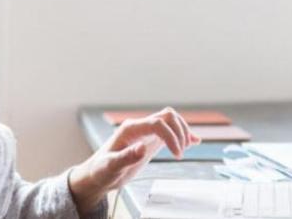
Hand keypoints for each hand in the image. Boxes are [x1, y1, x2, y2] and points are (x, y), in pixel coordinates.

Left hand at [68, 107, 199, 214]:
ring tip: (187, 147)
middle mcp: (139, 126)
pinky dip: (182, 134)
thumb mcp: (111, 167)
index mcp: (130, 129)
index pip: (157, 123)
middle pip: (167, 116)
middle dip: (180, 131)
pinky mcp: (150, 140)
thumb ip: (126, 157)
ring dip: (183, 130)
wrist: (98, 175)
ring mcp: (146, 132)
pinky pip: (169, 131)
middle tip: (182, 152)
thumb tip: (142, 148)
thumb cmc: (101, 170)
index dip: (171, 136)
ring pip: (170, 120)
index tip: (178, 155)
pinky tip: (193, 141)